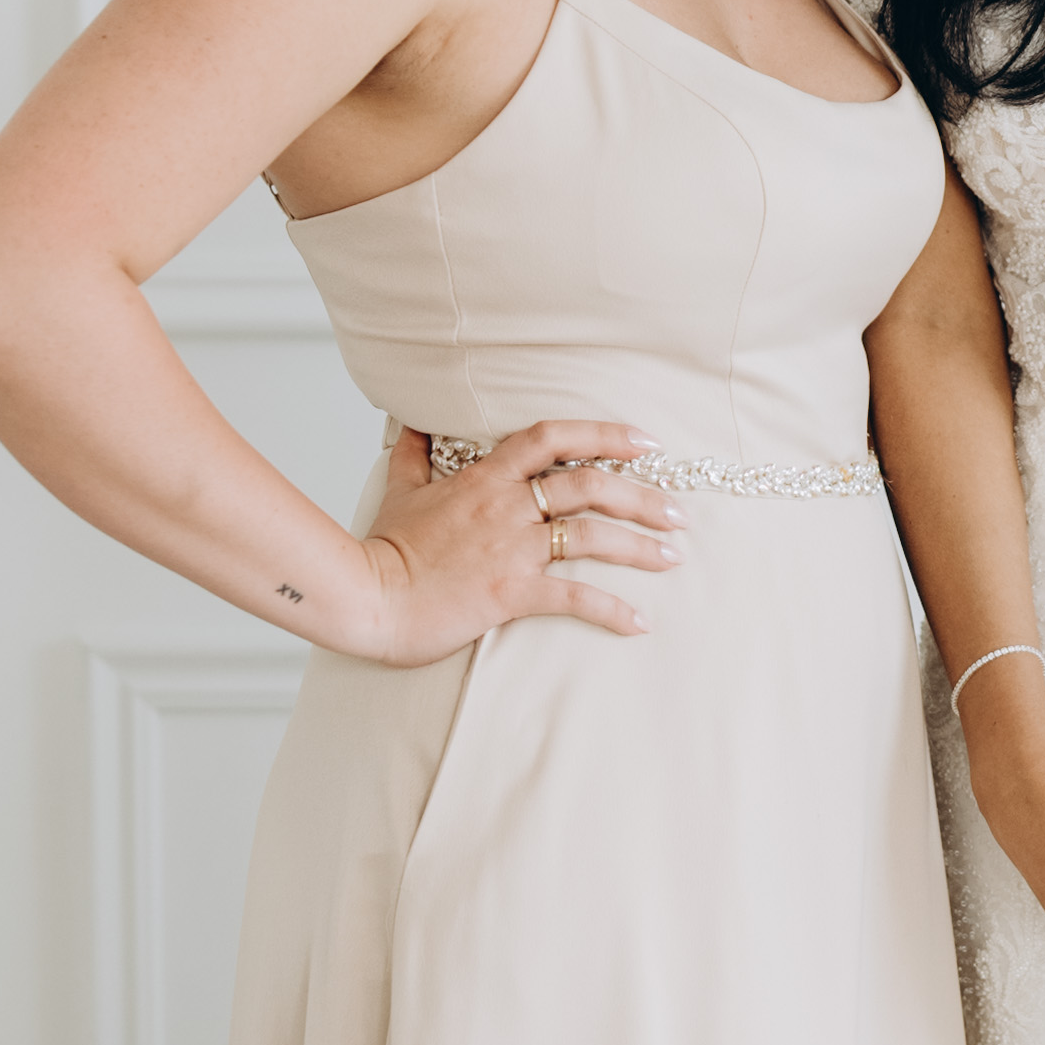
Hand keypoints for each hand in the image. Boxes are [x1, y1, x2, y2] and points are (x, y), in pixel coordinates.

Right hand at [354, 421, 684, 661]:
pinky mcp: (511, 594)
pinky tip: (640, 622)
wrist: (366, 597)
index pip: (552, 437)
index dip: (604, 433)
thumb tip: (412, 421)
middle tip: (678, 511)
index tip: (645, 442)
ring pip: (592, 535)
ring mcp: (511, 549)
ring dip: (640, 547)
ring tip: (673, 557)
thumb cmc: (383, 548)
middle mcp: (506, 506)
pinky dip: (613, 611)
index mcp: (485, 478)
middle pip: (590, 485)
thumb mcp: (400, 488)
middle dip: (643, 496)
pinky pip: (574, 598)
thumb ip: (413, 453)